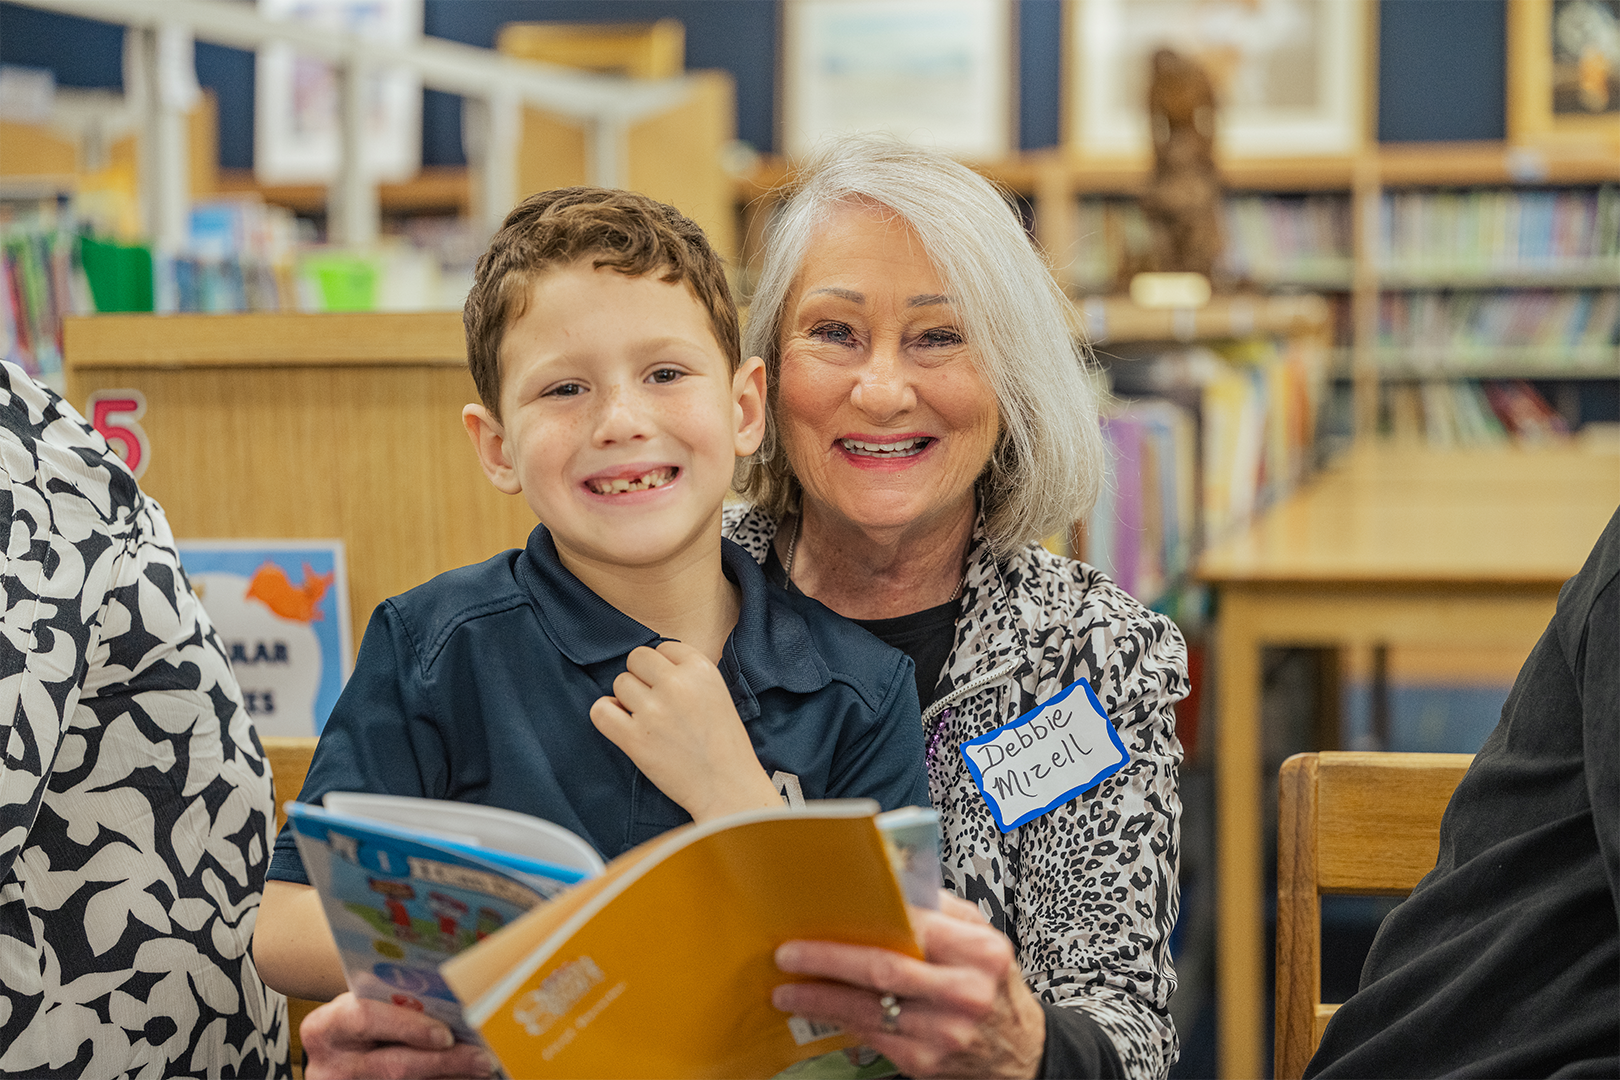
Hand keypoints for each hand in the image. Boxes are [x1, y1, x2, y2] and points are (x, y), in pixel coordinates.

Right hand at [299, 994, 497, 1079]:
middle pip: (393, 1067)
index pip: (366, 1020)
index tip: (445, 1034)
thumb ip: (394, 1001)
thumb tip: (455, 995)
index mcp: (326, 1026)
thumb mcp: (361, 1003)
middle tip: (483, 1058)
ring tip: (482, 1068)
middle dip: (444, 1062)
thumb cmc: (357, 1017)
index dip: (407, 1027)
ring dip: (449, 1078)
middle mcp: (331, 1066)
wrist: (332, 1051)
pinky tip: (464, 1077)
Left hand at [590, 640, 781, 821]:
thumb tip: (651, 665)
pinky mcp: (635, 739)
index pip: (663, 647)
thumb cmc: (725, 745)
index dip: (663, 668)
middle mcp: (677, 684)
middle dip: (642, 678)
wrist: (727, 787)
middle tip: (656, 702)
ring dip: (628, 699)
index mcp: (701, 669)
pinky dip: (606, 714)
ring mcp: (654, 711)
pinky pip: (601, 710)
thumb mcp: (717, 693)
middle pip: (637, 659)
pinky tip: (622, 724)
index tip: (671, 688)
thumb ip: (688, 673)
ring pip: (619, 683)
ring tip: (648, 720)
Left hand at [771, 892, 1046, 1079]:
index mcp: (980, 953)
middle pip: (883, 970)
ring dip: (820, 998)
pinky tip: (817, 1009)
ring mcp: (944, 1033)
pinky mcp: (924, 1061)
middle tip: (789, 954)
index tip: (829, 914)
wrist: (1019, 1051)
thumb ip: (940, 907)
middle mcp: (964, 994)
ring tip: (787, 988)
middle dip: (828, 960)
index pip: (915, 928)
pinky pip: (870, 1035)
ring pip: (868, 1009)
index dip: (867, 921)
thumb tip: (890, 876)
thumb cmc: (993, 985)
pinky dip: (839, 1020)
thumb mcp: (981, 937)